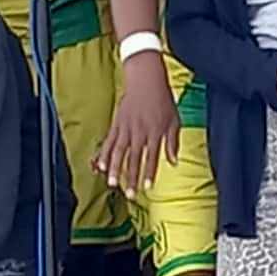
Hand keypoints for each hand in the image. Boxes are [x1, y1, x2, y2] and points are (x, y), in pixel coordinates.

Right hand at [98, 53, 181, 196]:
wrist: (146, 81)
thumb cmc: (163, 101)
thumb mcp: (174, 120)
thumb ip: (173, 142)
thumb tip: (174, 162)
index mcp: (156, 132)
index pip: (152, 157)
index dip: (149, 173)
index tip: (146, 187)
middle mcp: (140, 132)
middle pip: (134, 159)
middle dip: (131, 177)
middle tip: (129, 194)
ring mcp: (126, 128)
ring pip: (119, 153)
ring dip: (115, 170)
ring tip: (113, 184)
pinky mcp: (117, 124)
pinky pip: (110, 142)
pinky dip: (105, 155)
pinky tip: (101, 167)